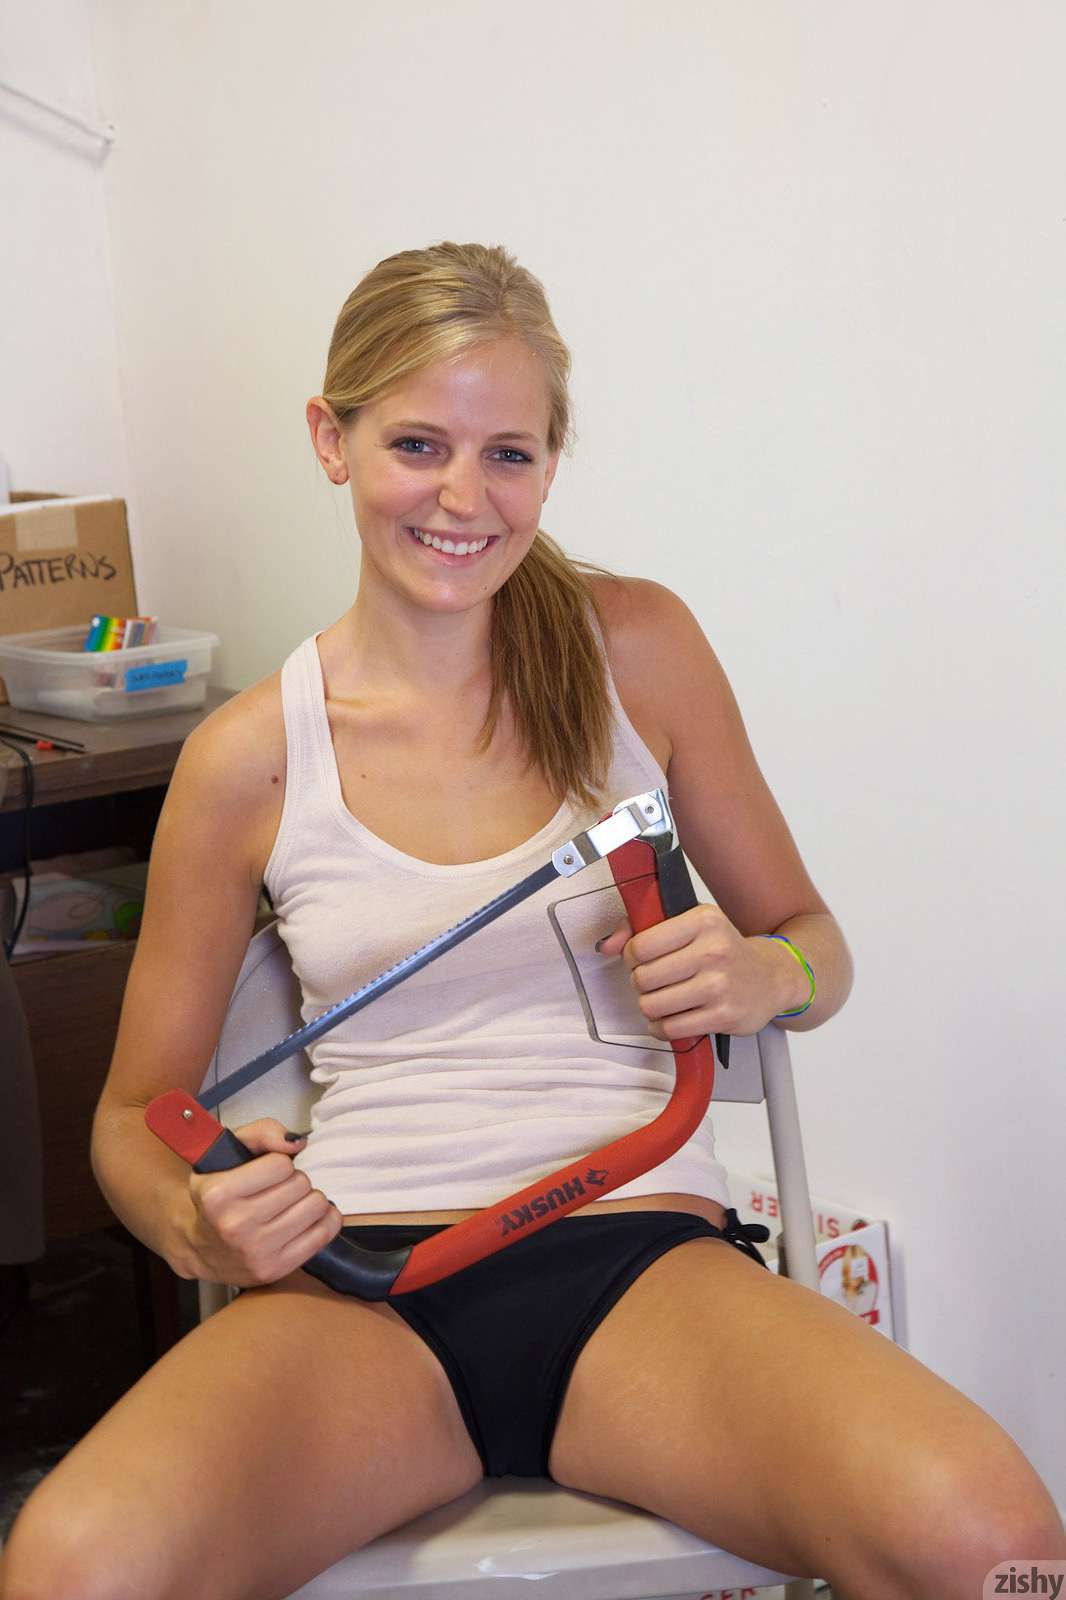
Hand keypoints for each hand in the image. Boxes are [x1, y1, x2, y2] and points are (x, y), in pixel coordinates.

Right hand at [182, 1118, 342, 1286]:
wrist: (201, 1246)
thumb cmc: (219, 1195)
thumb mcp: (228, 1154)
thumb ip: (262, 1132)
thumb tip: (296, 1143)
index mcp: (218, 1195)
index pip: (281, 1164)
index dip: (279, 1163)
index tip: (267, 1172)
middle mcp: (234, 1226)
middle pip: (301, 1184)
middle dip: (294, 1181)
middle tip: (279, 1190)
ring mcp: (255, 1252)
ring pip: (316, 1206)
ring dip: (308, 1199)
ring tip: (289, 1204)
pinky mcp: (274, 1270)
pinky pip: (323, 1233)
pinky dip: (323, 1220)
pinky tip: (306, 1218)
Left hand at [597, 904, 792, 1040]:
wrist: (772, 978)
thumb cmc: (723, 950)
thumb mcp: (689, 925)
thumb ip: (641, 928)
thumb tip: (604, 946)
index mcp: (703, 920)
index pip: (640, 945)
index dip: (631, 957)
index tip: (641, 960)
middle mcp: (714, 951)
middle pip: (643, 978)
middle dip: (641, 983)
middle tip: (654, 982)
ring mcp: (720, 986)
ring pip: (652, 1005)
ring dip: (649, 1007)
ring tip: (662, 1000)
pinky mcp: (724, 1016)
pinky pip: (671, 1029)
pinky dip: (662, 1027)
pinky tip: (670, 1018)